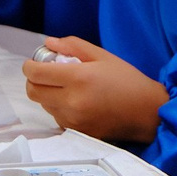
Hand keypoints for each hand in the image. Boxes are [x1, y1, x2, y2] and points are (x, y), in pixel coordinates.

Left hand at [22, 37, 168, 143]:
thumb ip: (73, 46)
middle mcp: (72, 101)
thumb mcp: (103, 56)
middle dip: (34, 81)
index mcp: (78, 78)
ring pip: (43, 105)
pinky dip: (59, 108)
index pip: (36, 74)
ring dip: (47, 94)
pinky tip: (76, 102)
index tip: (34, 62)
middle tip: (47, 74)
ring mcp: (73, 120)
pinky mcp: (76, 132)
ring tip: (67, 87)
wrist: (146, 112)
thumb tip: (50, 43)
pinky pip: (56, 117)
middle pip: (33, 92)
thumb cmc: (127, 81)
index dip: (30, 66)